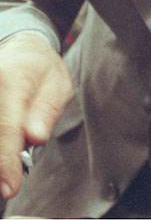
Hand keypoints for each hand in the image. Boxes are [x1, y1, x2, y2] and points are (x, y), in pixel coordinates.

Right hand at [0, 34, 72, 199]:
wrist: (21, 50)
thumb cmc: (42, 70)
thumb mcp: (58, 85)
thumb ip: (46, 111)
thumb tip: (34, 137)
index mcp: (14, 80)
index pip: (7, 127)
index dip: (6, 161)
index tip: (9, 187)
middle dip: (1, 161)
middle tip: (9, 182)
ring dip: (1, 151)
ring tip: (10, 165)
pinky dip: (0, 144)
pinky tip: (7, 152)